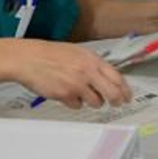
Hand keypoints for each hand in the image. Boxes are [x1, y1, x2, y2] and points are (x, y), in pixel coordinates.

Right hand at [9, 41, 130, 108]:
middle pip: (112, 93)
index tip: (128, 95)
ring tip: (83, 94)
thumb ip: (93, 65)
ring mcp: (77, 84)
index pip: (117, 77)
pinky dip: (75, 103)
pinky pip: (78, 106)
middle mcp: (88, 72)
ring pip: (96, 102)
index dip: (125, 89)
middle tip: (117, 104)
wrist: (29, 58)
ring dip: (93, 101)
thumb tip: (107, 77)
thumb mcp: (78, 53)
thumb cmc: (51, 54)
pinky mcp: (66, 95)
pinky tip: (67, 94)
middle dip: (116, 101)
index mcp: (92, 59)